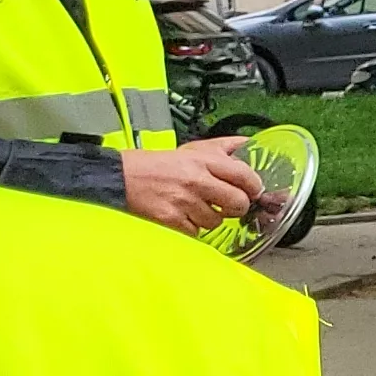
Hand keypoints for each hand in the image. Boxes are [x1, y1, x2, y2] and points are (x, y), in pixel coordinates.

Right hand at [121, 139, 258, 232]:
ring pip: (217, 221)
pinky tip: (182, 215)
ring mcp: (184, 201)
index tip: (252, 191)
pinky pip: (196, 231)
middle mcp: (197, 180)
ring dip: (210, 218)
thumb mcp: (193, 149)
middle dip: (237, 207)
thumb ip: (224, 147)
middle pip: (238, 203)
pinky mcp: (171, 219)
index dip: (254, 187)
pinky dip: (192, 227)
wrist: (121, 177)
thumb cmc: (159, 165)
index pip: (245, 176)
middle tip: (228, 204)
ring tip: (195, 207)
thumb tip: (251, 144)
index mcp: (204, 160)